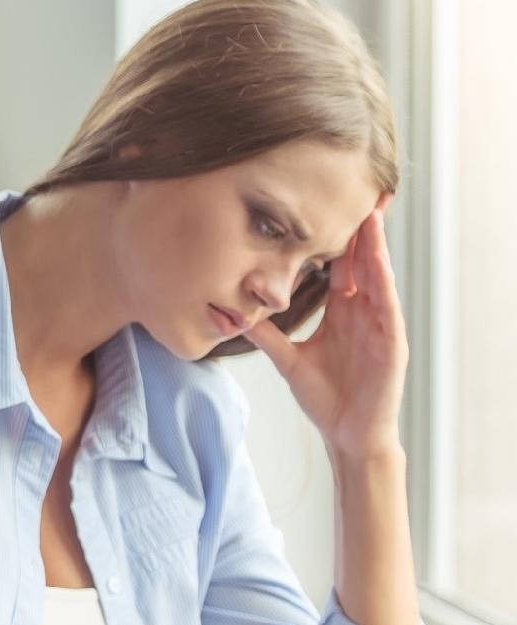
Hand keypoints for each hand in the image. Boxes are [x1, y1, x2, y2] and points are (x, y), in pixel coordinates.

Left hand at [244, 192, 406, 460]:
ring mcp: (380, 323)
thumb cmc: (324, 397)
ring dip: (373, 246)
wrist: (348, 434)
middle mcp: (362, 311)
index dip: (332, 237)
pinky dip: (382, 281)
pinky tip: (376, 261)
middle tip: (352, 189)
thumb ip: (266, 334)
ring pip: (377, 275)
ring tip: (368, 212)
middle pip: (361, 261)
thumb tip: (232, 313)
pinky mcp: (392, 340)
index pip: (338, 266)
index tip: (319, 206)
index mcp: (341, 312)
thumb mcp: (288, 359)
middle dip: (358, 228)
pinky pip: (387, 304)